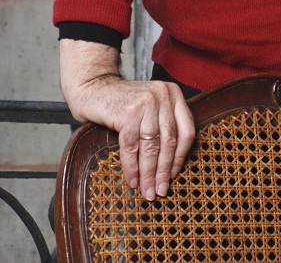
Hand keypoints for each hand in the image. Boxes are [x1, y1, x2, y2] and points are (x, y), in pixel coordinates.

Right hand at [60, 40, 194, 200]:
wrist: (94, 87)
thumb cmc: (124, 103)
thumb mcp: (151, 107)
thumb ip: (163, 125)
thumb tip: (170, 167)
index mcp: (173, 94)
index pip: (186, 130)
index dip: (180, 157)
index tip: (173, 176)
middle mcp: (162, 96)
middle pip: (169, 142)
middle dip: (163, 171)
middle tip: (160, 191)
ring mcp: (145, 103)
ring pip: (151, 147)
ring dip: (148, 174)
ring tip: (147, 192)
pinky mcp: (127, 113)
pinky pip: (131, 147)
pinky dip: (132, 168)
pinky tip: (132, 181)